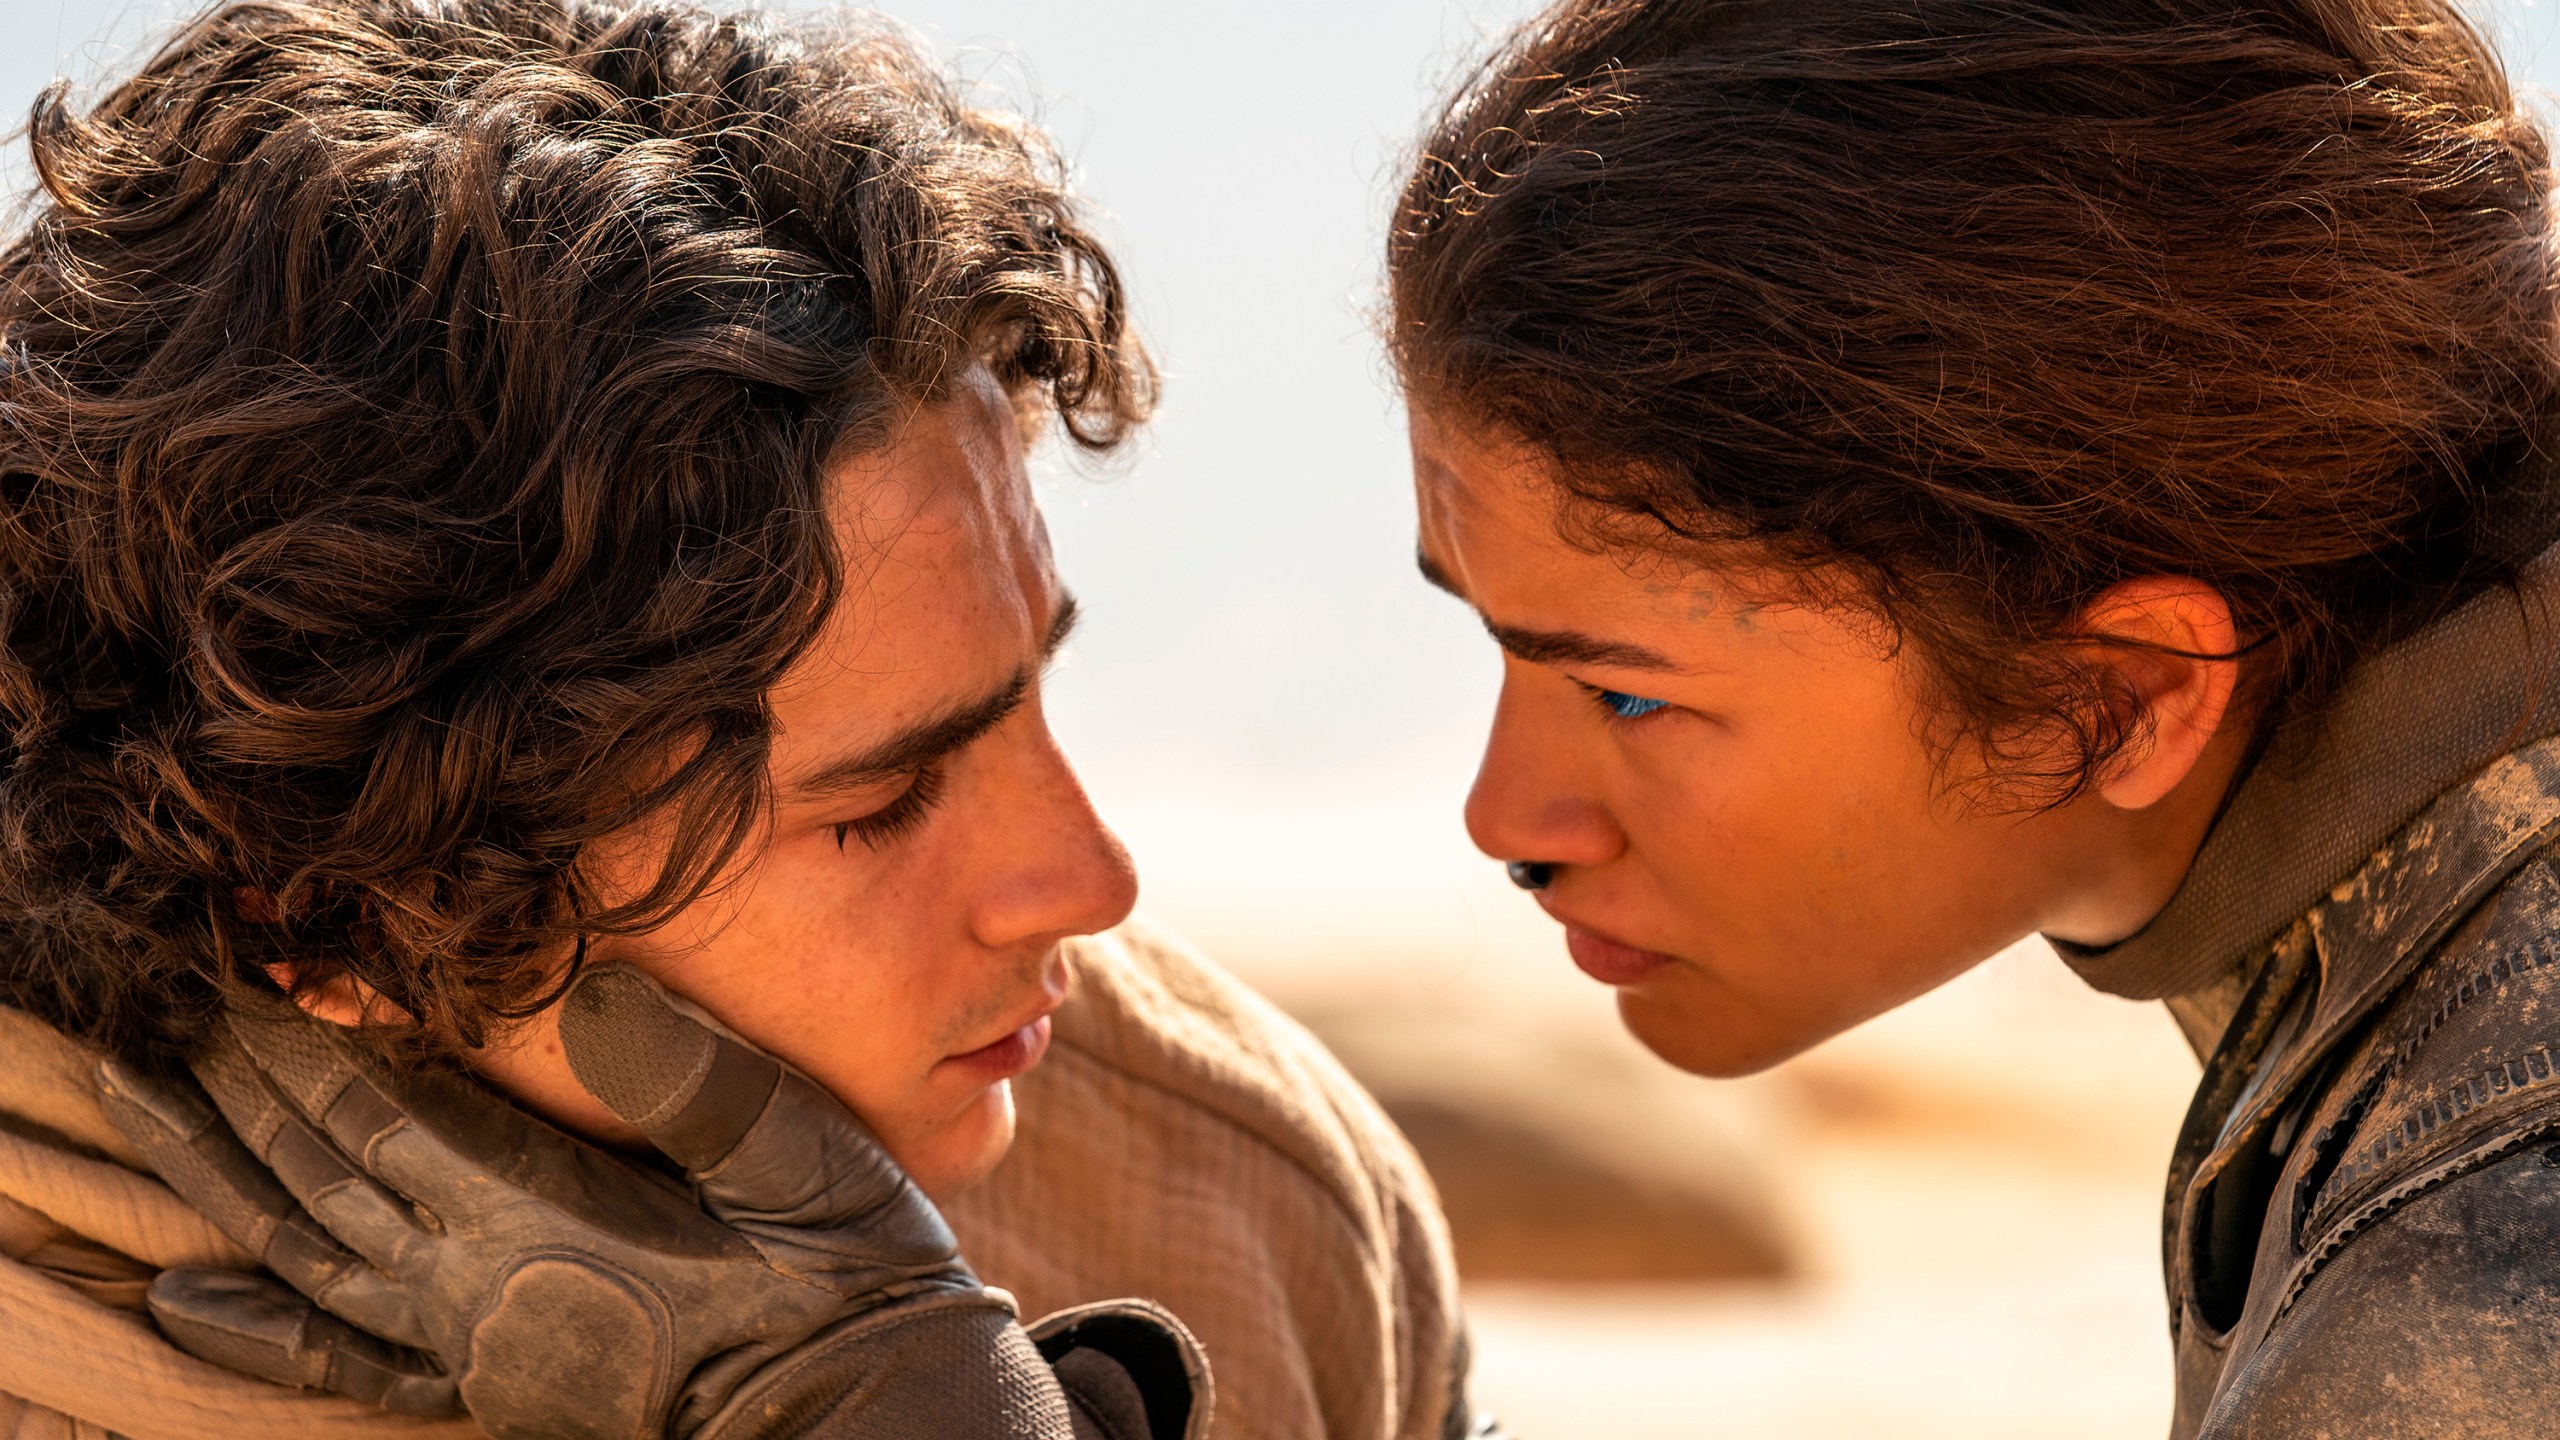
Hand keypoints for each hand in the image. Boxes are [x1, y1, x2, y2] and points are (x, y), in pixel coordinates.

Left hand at [98, 965, 1181, 1438]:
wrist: (859, 1403)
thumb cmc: (842, 1272)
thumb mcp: (800, 1156)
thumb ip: (700, 1082)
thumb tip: (600, 990)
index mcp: (549, 1218)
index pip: (391, 1108)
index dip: (309, 1035)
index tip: (245, 960)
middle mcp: (483, 1285)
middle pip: (323, 1171)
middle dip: (238, 1086)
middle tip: (159, 1007)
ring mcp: (474, 1342)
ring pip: (306, 1250)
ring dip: (218, 1175)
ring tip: (142, 1103)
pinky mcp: (486, 1385)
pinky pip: (342, 1357)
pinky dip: (258, 1324)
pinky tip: (188, 1299)